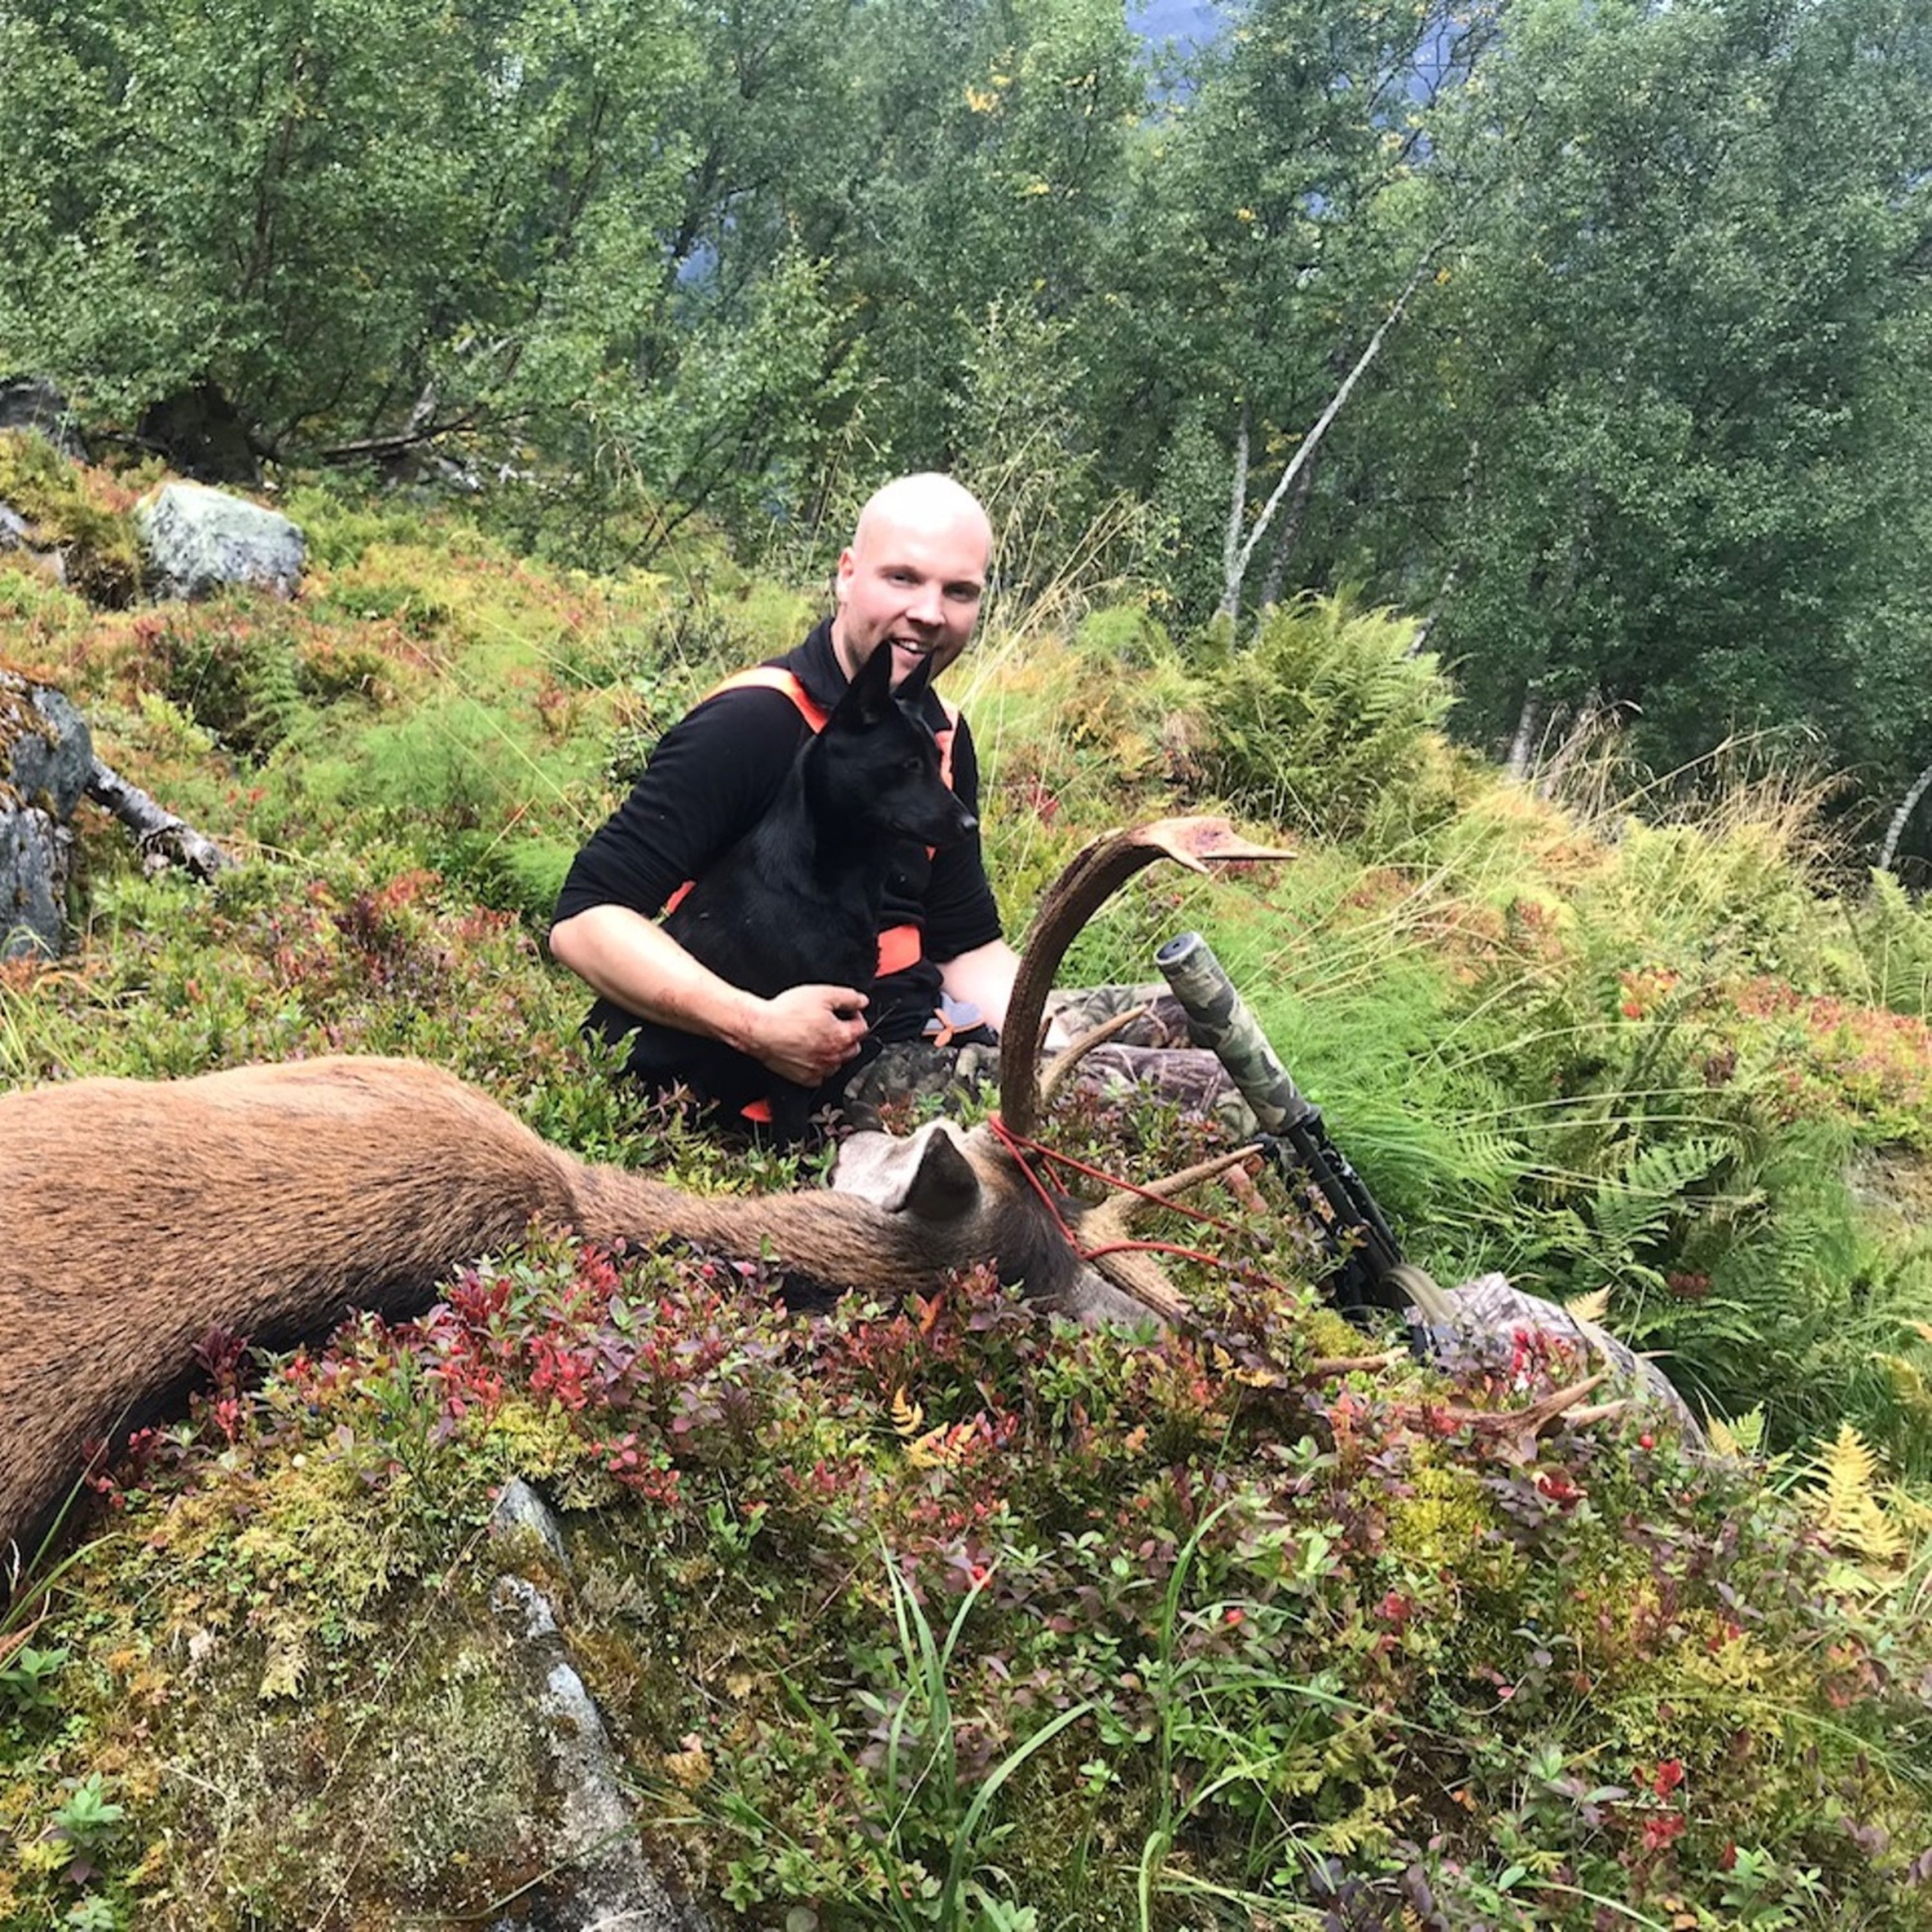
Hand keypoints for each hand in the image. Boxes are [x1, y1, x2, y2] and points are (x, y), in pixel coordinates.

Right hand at [750, 984, 869, 1085]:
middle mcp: (833, 1057)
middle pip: (853, 1047)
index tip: (845, 1010)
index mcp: (841, 1037)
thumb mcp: (822, 994)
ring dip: (835, 1052)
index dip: (855, 1015)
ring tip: (820, 1037)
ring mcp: (819, 1070)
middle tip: (832, 1023)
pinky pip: (821, 1076)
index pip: (862, 1028)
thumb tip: (862, 1001)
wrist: (760, 1029)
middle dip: (848, 1034)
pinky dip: (820, 1066)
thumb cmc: (786, 1013)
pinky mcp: (805, 1078)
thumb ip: (848, 997)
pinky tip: (810, 1052)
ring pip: (838, 1063)